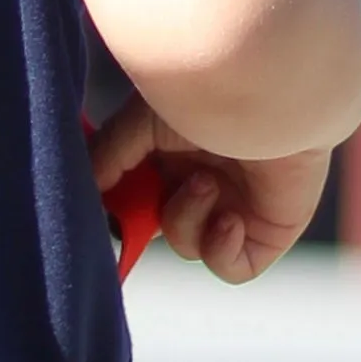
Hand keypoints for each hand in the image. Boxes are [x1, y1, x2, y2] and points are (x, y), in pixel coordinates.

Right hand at [87, 93, 329, 285]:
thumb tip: (81, 192)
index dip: (118, 211)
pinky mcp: (268, 233)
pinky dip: (222, 250)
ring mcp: (235, 207)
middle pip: (157, 228)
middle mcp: (201, 181)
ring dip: (187, 220)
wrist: (280, 93)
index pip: (135, 199)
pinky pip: (232, 268)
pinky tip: (230, 218)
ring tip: (206, 182)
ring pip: (188, 246)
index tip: (99, 212)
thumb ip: (107, 158)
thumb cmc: (212, 93)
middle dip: (144, 222)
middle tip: (142, 205)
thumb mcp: (141, 122)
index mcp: (171, 155)